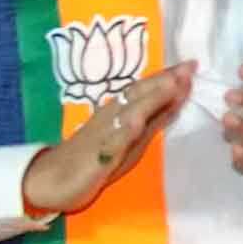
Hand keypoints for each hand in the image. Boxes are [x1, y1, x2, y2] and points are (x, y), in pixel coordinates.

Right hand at [17, 65, 194, 215]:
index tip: (192, 64)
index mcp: (121, 111)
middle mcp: (113, 115)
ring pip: (130, 111)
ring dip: (152, 97)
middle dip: (166, 79)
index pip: (146, 90)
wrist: (51, 179)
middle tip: (190, 65)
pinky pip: (112, 141)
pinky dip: (126, 131)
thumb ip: (153, 121)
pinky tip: (138, 122)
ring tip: (173, 83)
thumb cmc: (93, 157)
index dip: (169, 76)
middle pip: (141, 93)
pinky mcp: (97, 154)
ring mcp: (105, 133)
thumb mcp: (131, 139)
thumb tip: (178, 102)